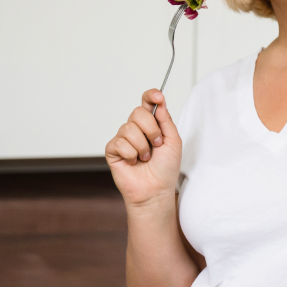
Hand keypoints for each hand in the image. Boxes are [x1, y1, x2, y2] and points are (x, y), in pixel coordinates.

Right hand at [105, 89, 181, 207]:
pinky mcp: (113, 150)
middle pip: (138, 112)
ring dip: (142, 146)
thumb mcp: (173, 141)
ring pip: (129, 128)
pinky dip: (131, 154)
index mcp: (152, 124)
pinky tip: (133, 162)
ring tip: (145, 158)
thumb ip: (166, 120)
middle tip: (156, 145)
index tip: (158, 97)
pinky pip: (120, 142)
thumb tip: (159, 102)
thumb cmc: (165, 169)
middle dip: (151, 130)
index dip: (151, 95)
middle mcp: (136, 129)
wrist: (156, 190)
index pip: (147, 102)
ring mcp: (123, 138)